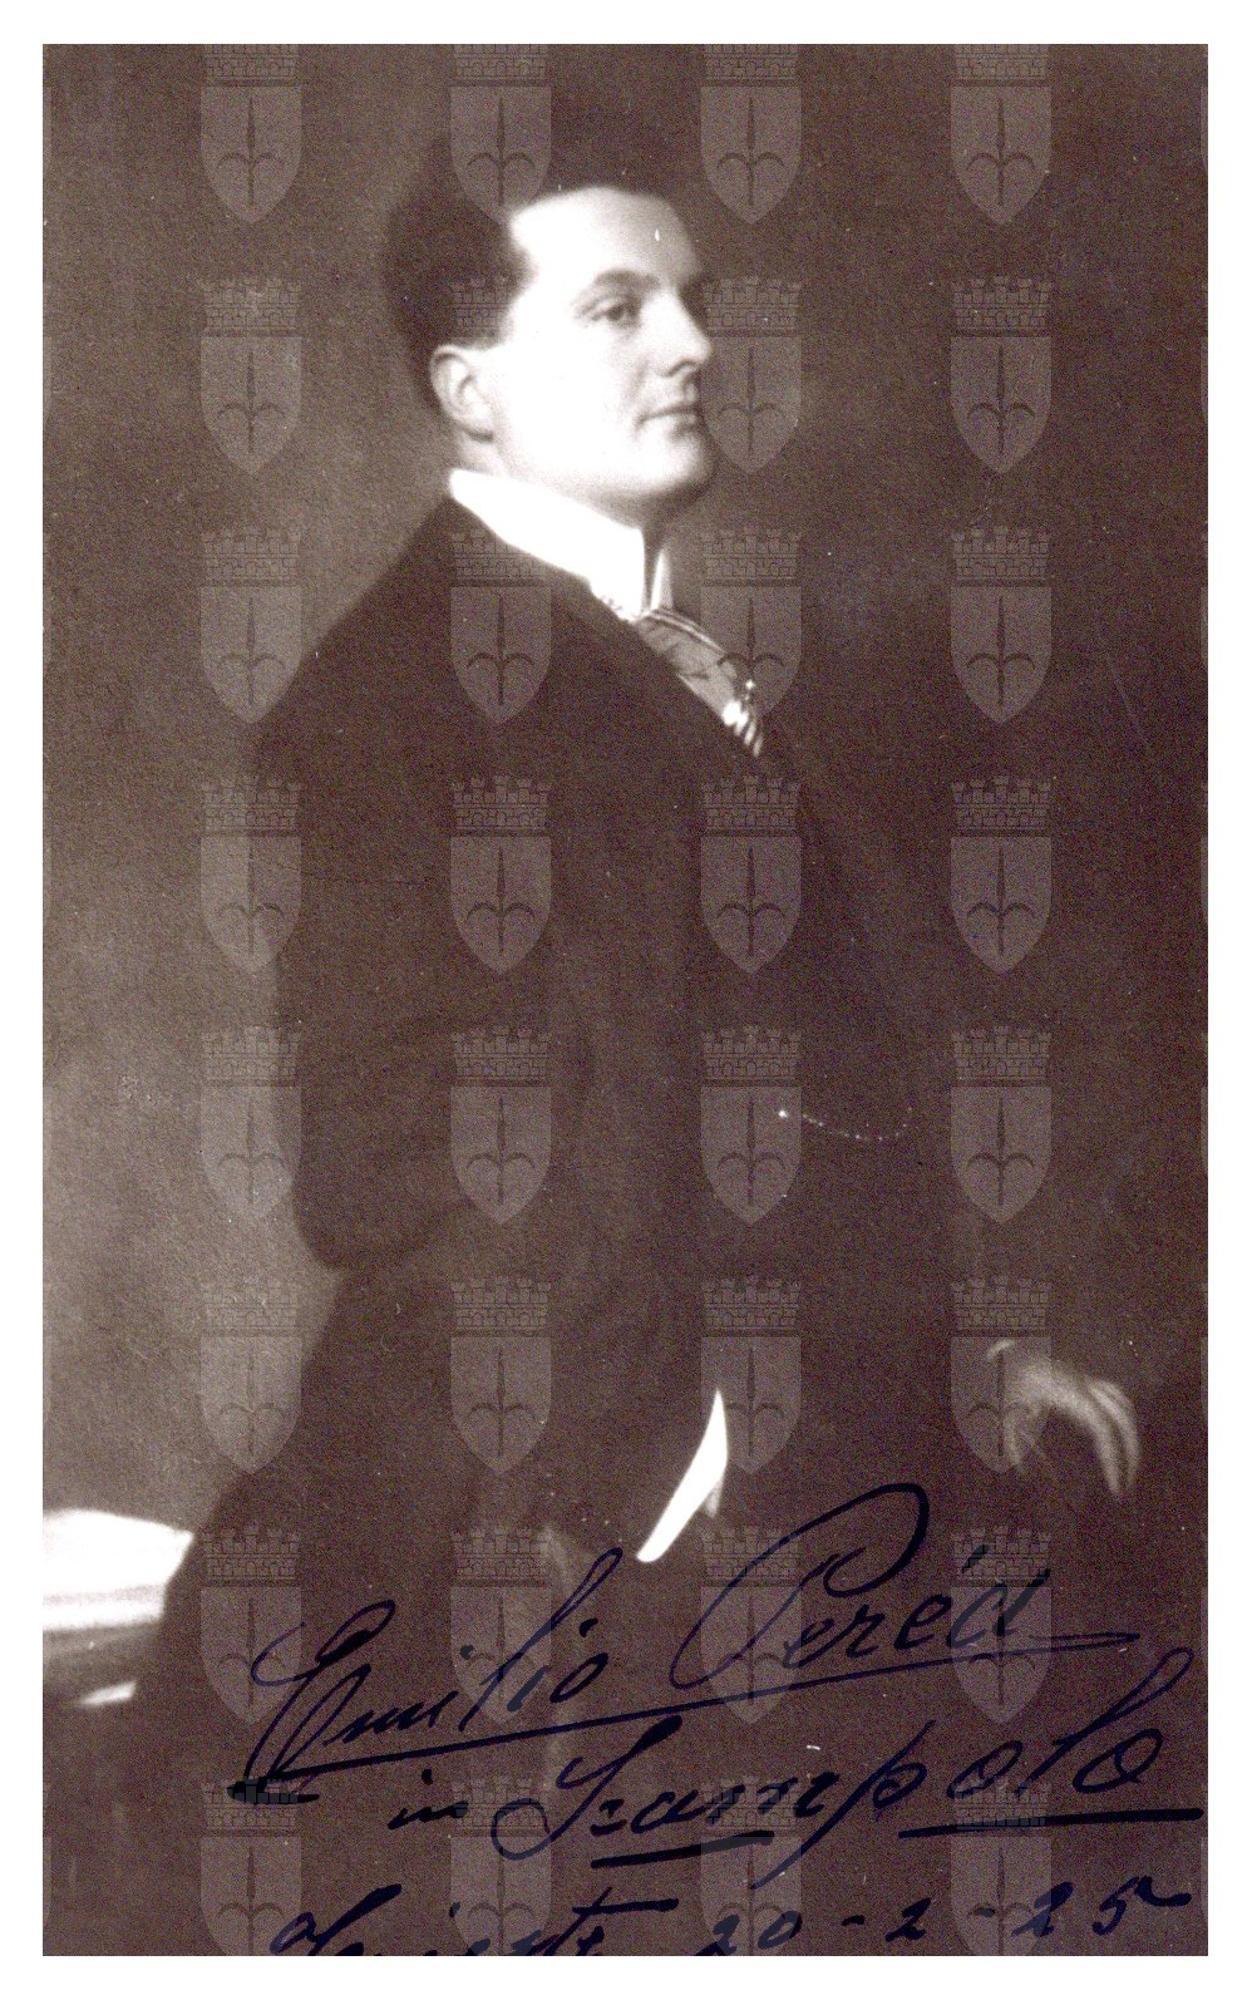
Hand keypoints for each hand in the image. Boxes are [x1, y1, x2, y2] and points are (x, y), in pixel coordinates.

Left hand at [988, 1341, 1140, 1496]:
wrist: (999, 1348)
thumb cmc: (999, 1377)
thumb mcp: (1000, 1411)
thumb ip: (1013, 1446)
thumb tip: (1026, 1476)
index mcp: (1063, 1390)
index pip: (1101, 1425)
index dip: (1113, 1456)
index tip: (1114, 1487)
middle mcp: (1080, 1381)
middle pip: (1122, 1416)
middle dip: (1131, 1452)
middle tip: (1126, 1487)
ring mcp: (1082, 1376)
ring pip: (1123, 1404)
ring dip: (1130, 1437)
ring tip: (1127, 1467)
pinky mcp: (1080, 1376)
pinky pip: (1114, 1397)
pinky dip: (1121, 1421)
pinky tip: (1116, 1443)